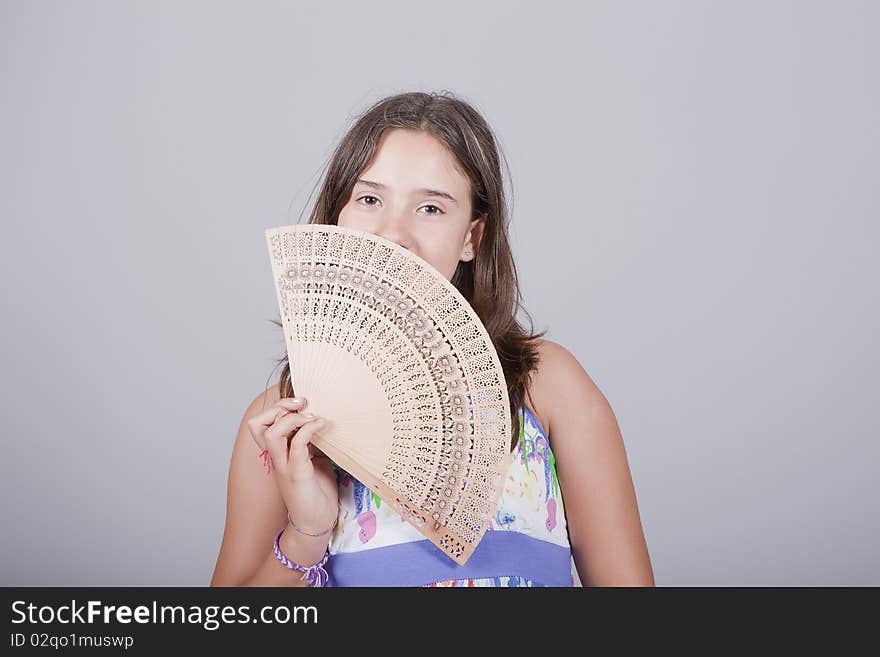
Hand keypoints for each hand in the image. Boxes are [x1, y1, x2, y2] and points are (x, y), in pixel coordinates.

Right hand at [247, 397, 338, 533]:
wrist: (316, 521)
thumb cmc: (316, 490)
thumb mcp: (313, 458)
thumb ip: (310, 440)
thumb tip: (322, 416)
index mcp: (276, 453)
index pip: (259, 425)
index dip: (274, 408)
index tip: (299, 403)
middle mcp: (275, 458)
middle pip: (256, 425)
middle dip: (278, 407)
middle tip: (302, 403)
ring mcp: (284, 466)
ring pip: (271, 433)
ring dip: (292, 418)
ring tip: (312, 416)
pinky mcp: (298, 474)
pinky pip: (297, 445)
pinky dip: (309, 429)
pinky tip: (322, 425)